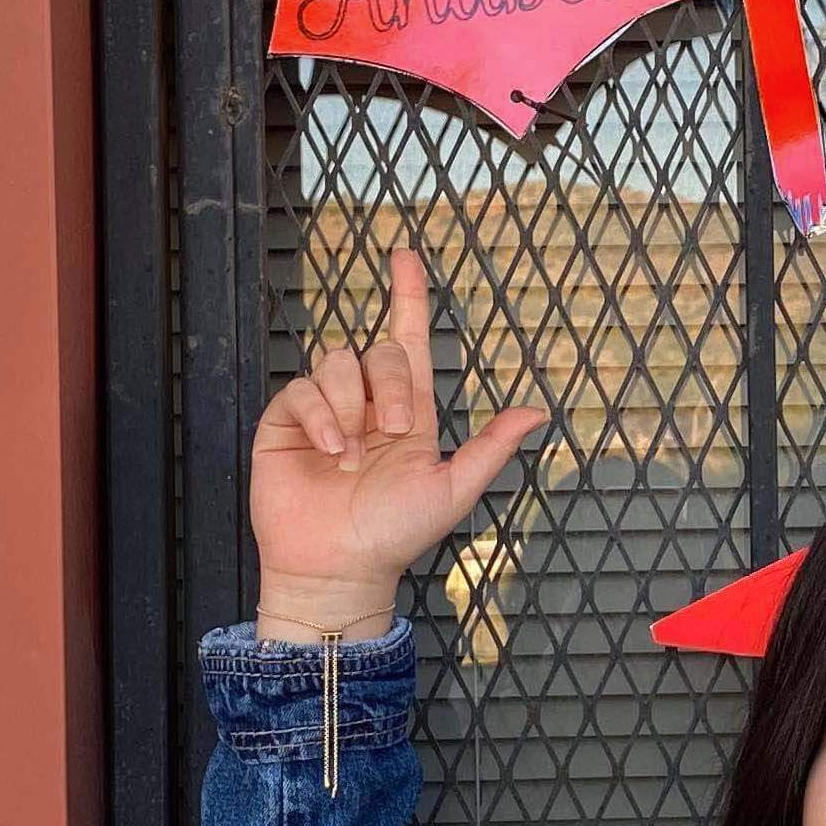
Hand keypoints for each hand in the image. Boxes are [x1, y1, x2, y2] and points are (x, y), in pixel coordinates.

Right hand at [250, 246, 549, 604]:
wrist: (340, 568)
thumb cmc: (396, 533)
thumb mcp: (454, 489)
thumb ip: (491, 447)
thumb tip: (538, 411)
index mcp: (409, 412)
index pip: (409, 340)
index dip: (408, 297)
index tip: (405, 257)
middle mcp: (368, 404)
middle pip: (380, 351)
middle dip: (391, 384)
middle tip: (395, 433)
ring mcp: (326, 412)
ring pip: (338, 363)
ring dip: (352, 406)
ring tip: (354, 457)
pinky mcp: (286, 424)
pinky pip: (301, 391)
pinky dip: (320, 416)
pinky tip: (332, 450)